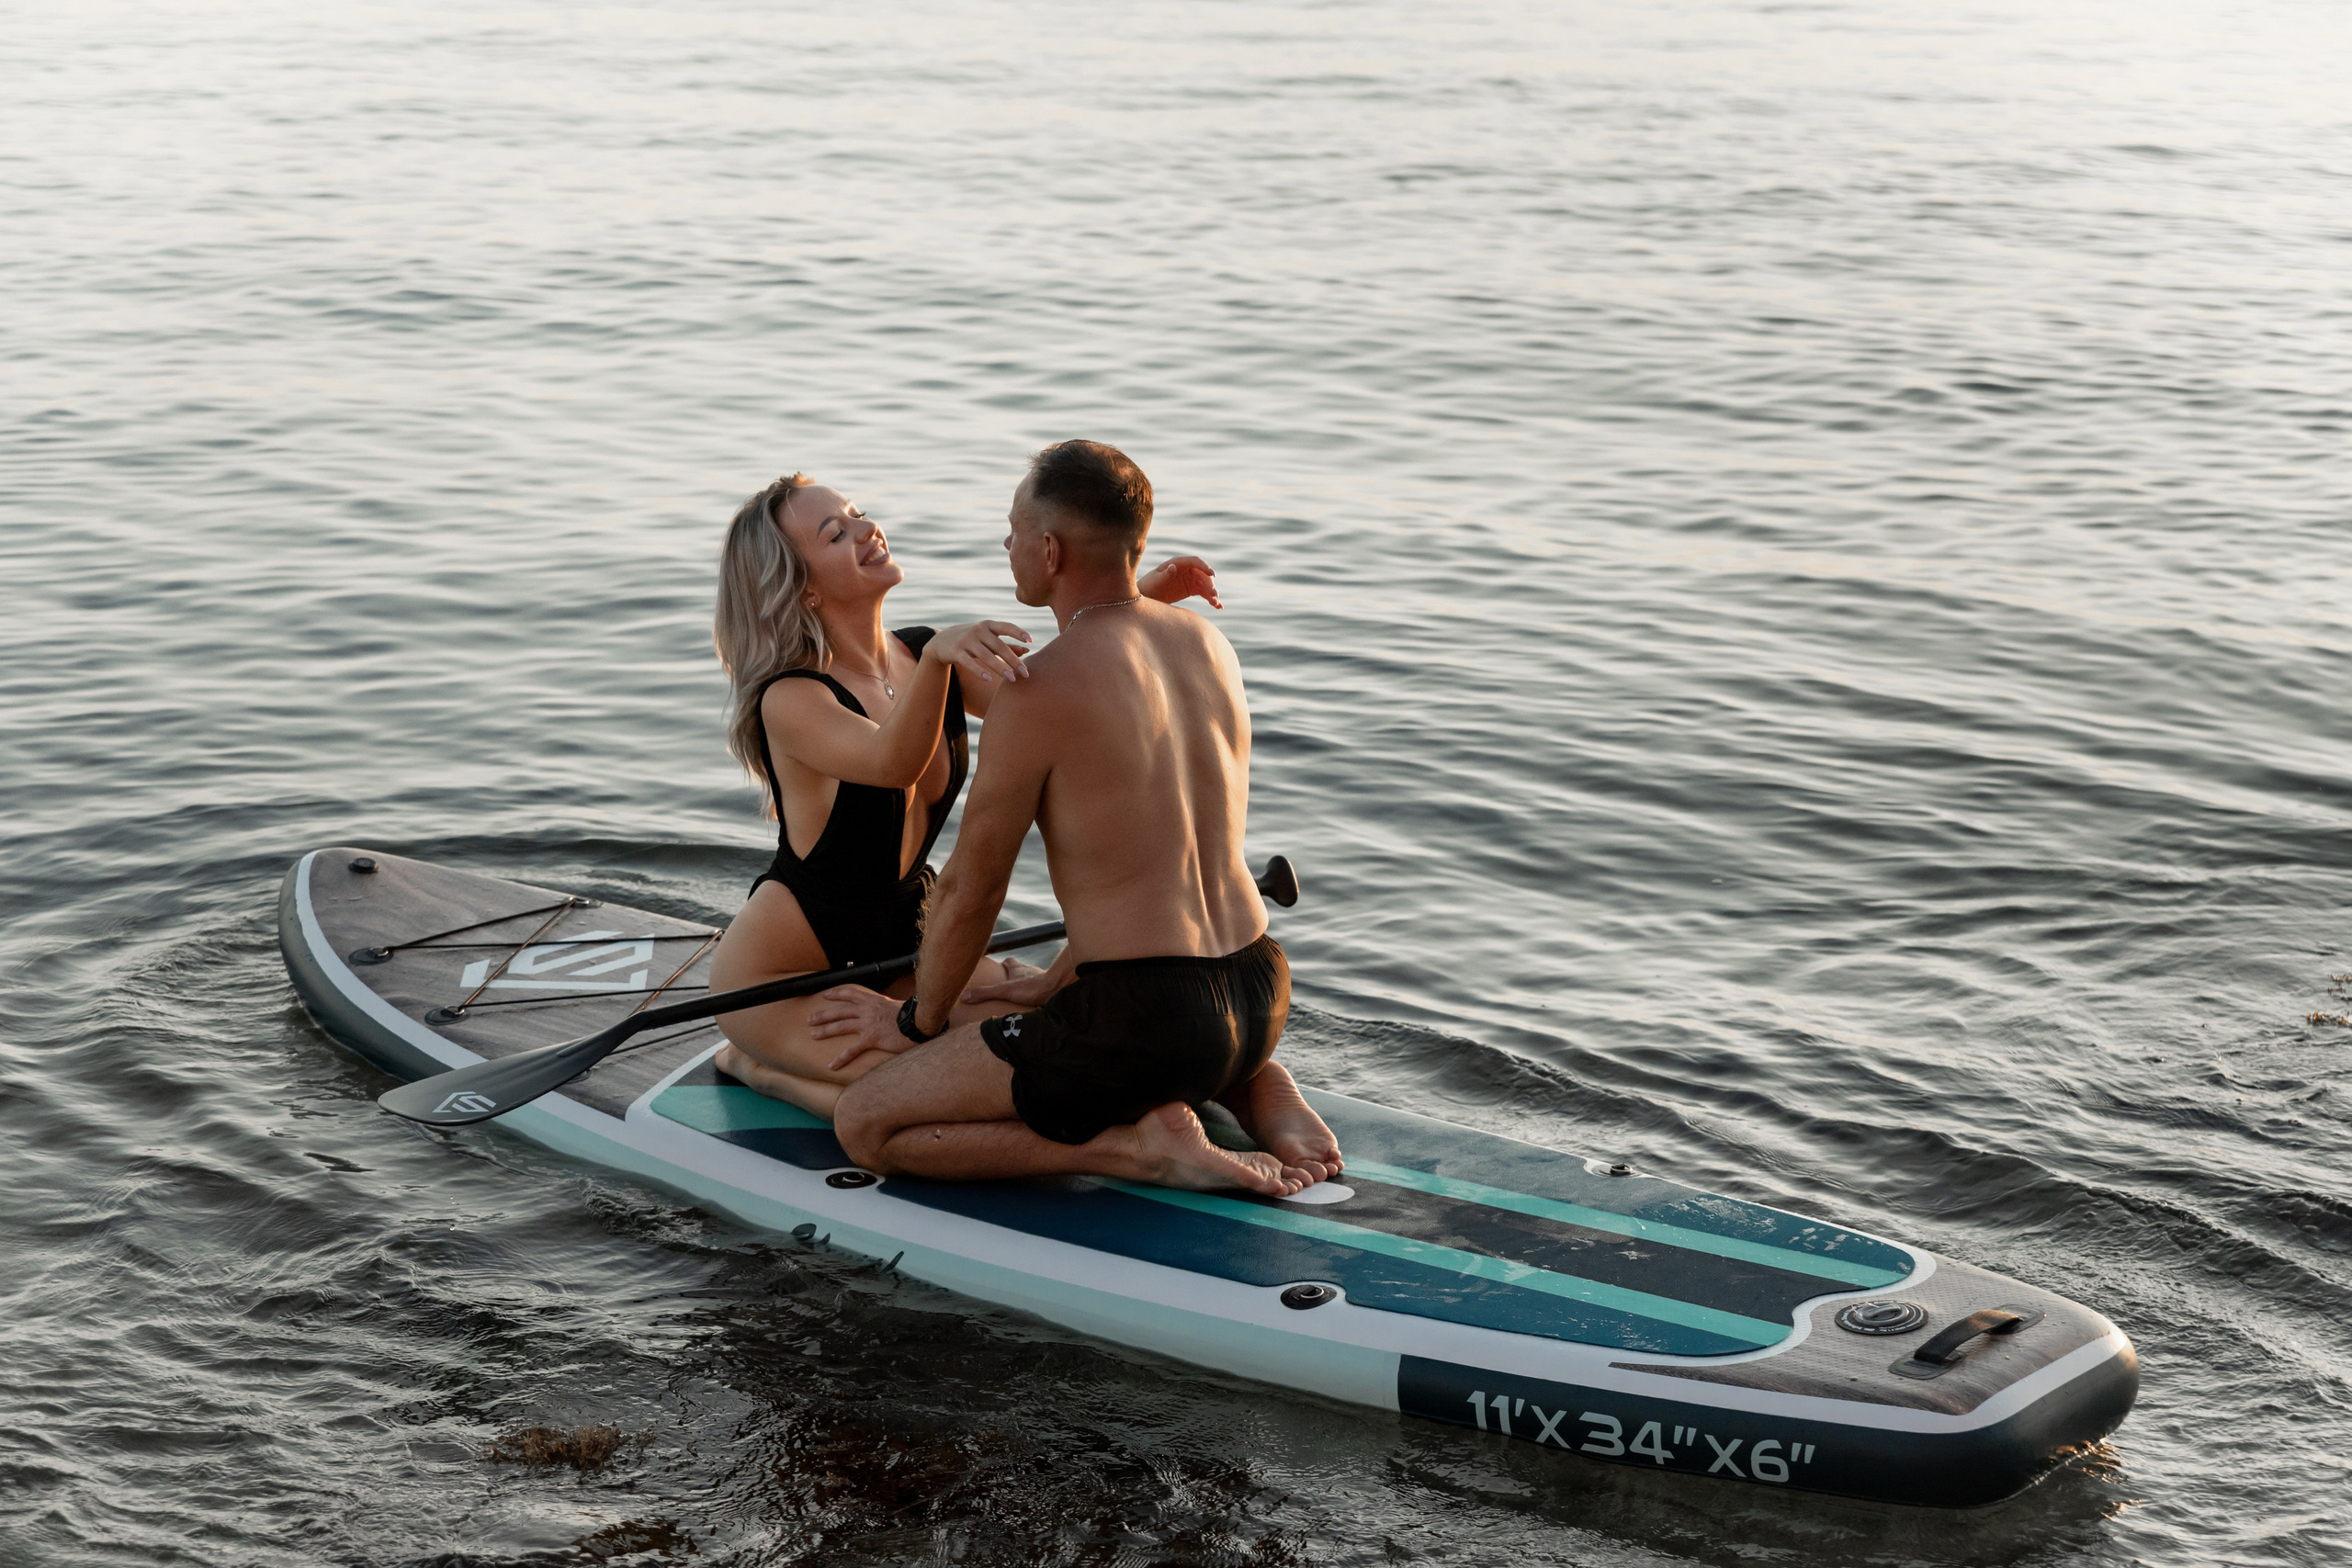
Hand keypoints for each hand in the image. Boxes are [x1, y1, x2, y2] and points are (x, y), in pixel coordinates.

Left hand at [809, 983, 924, 1071]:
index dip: (836, 994)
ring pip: (841, 1026)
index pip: (851, 994)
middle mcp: (867, 1011)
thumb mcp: (895, 1006)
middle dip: (823, 1015)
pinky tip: (832, 1065)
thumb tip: (882, 1011)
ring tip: (813, 1035)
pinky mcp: (871, 1039)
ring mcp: (868, 1024)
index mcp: (873, 1001)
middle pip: (840, 1011)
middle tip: (810, 1019)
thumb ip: (884, 1008)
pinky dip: (841, 1058)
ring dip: (825, 1030)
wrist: (919, 1023)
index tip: (825, 996)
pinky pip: (852, 1050)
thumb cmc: (911, 1016)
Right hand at [925, 620, 1031, 683]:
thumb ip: (1006, 644)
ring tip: (1012, 679)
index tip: (1030, 641)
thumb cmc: (972, 640)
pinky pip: (969, 662)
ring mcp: (966, 640)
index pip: (1006, 626)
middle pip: (999, 646)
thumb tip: (1027, 650)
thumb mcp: (988, 639)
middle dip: (1013, 660)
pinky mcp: (956, 652)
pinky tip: (989, 679)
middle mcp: (978, 630)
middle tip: (1025, 674)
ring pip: (986, 655)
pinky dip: (979, 670)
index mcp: (988, 625)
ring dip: (1000, 668)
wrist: (941, 642)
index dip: (1018, 632)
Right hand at [959, 953, 1062, 1010]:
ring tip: (1022, 997)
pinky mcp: (1050, 989)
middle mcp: (1030, 972)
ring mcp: (1041, 979)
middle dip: (1015, 976)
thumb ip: (985, 993)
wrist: (1059, 989)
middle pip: (1021, 970)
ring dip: (1027, 986)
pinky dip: (1038, 995)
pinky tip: (1036, 1004)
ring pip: (1033, 980)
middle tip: (1008, 984)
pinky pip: (1043, 990)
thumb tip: (965, 996)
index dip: (1004, 964)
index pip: (1009, 962)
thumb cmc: (1033, 987)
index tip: (999, 967)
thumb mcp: (1004, 991)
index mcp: (1018, 970)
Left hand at [1138, 555, 1220, 608]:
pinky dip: (1211, 599)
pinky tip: (1218, 606)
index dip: (1205, 567)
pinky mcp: (1192, 589)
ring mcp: (1190, 579)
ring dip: (1212, 593)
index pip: (1195, 562)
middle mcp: (1186, 569)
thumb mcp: (1155, 582)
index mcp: (1178, 563)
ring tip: (1216, 603)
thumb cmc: (1148, 587)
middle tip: (1214, 595)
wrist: (1146, 597)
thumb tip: (1173, 567)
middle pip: (1203, 574)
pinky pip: (1204, 593)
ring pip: (1205, 584)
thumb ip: (1164, 575)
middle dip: (1210, 584)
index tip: (1212, 574)